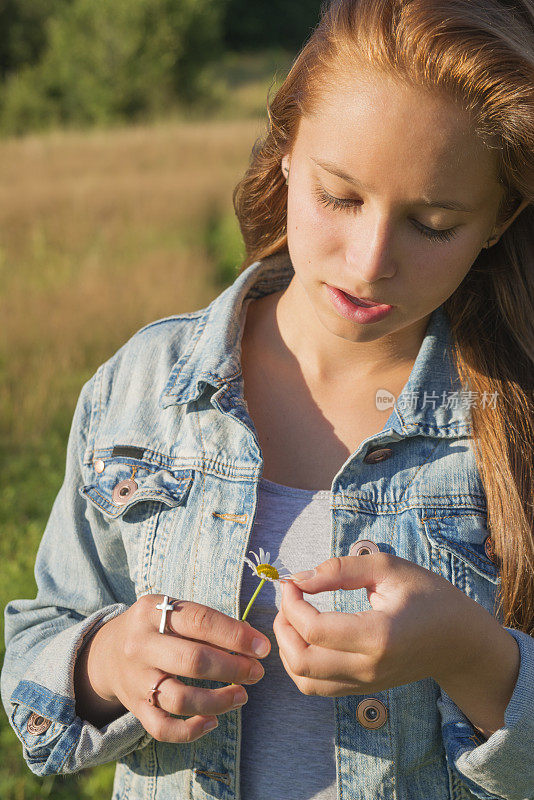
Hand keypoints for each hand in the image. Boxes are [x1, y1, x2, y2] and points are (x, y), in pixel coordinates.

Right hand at [80, 594, 269, 741]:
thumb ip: (206, 622)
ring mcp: (137, 679)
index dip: (236, 636)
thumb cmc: (155, 628)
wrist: (107, 652)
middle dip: (233, 668)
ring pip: (181, 699)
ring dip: (219, 701)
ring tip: (242, 696)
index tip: (262, 648)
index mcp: (152, 612)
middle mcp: (141, 645)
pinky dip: (191, 730)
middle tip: (256, 673)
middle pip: (193, 661)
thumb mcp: (171, 610)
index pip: (200, 622)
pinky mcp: (135, 708)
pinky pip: (163, 728)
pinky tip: (213, 721)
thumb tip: (252, 641)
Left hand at [273, 552, 492, 696]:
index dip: (292, 603)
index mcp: (379, 636)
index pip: (314, 630)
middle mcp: (369, 668)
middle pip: (302, 662)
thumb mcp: (388, 568)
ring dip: (287, 648)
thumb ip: (340, 570)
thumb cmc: (429, 596)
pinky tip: (305, 635)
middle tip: (288, 597)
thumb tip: (300, 578)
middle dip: (282, 627)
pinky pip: (317, 687)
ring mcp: (365, 684)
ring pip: (304, 681)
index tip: (292, 581)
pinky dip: (300, 663)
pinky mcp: (362, 690)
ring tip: (292, 615)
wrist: (460, 641)